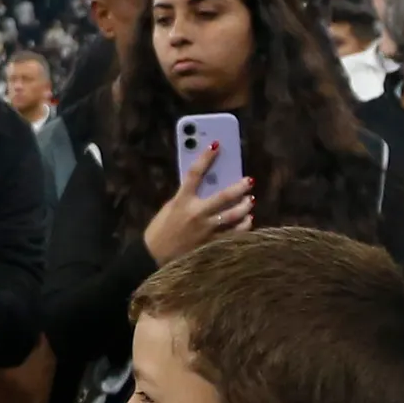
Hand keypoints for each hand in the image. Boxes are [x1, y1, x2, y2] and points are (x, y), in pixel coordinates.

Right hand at [142, 148, 254, 264]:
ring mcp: (206, 230)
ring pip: (233, 216)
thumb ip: (187, 197)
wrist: (153, 257)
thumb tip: (206, 186)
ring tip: (250, 200)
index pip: (195, 174)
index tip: (216, 145)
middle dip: (239, 186)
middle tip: (249, 180)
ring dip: (245, 206)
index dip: (206, 157)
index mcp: (182, 201)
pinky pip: (234, 234)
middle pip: (223, 196)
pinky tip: (248, 220)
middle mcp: (196, 214)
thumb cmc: (160, 230)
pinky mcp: (212, 244)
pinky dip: (244, 226)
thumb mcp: (170, 208)